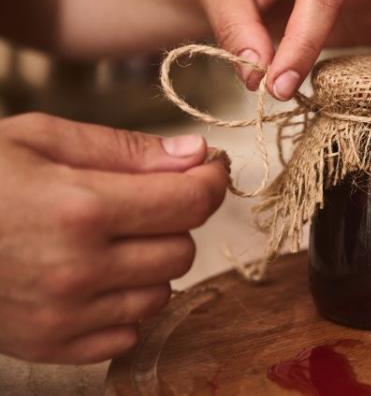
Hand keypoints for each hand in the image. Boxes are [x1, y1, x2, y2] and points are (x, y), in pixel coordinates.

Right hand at [0, 113, 226, 363]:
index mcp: (81, 208)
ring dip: (151, 263)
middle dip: (174, 219)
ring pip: (163, 291)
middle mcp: (79, 270)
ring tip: (109, 239)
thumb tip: (196, 155)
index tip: (206, 168)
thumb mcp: (43, 139)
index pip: (191, 202)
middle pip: (183, 249)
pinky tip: (94, 278)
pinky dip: (125, 304)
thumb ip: (126, 150)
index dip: (210, 181)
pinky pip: (130, 330)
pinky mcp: (53, 347)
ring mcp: (66, 317)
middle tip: (141, 201)